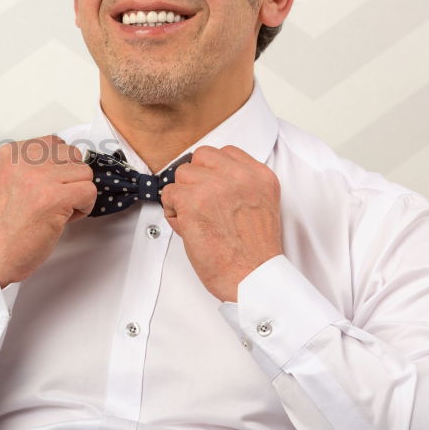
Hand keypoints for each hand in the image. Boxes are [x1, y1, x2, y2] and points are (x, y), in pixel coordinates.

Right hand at [0, 135, 96, 286]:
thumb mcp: (4, 183)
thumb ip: (28, 168)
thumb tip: (64, 162)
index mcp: (7, 154)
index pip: (52, 143)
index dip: (57, 168)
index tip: (46, 188)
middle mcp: (21, 160)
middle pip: (71, 154)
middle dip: (69, 178)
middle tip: (53, 201)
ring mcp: (38, 177)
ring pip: (84, 172)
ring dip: (77, 193)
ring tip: (56, 211)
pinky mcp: (54, 197)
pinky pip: (89, 191)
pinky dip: (83, 208)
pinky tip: (63, 220)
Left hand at [161, 145, 283, 301]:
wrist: (253, 278)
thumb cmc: (253, 252)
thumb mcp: (260, 205)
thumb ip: (238, 185)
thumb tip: (205, 175)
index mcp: (259, 175)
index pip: (225, 152)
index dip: (211, 171)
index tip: (212, 191)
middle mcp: (240, 176)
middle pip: (200, 158)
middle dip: (195, 181)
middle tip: (203, 207)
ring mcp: (216, 186)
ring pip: (181, 174)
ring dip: (183, 197)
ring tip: (198, 220)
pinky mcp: (194, 201)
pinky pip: (168, 194)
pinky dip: (173, 212)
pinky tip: (189, 228)